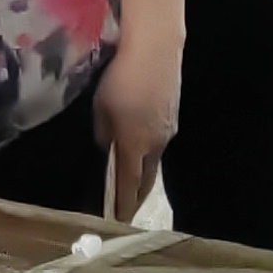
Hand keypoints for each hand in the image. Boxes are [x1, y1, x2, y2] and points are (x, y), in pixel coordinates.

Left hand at [93, 46, 178, 219]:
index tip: (117, 223)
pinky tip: (140, 148)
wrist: (156, 48)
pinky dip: (148, 153)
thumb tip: (107, 147)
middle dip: (135, 198)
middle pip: (146, 181)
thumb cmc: (121, 78)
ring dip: (142, 175)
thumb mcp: (100, 108)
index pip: (128, 188)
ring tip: (130, 184)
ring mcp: (168, 130)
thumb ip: (103, 133)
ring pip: (154, 161)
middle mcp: (156, 145)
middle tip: (125, 210)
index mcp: (135, 147)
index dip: (122, 207)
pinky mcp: (172, 115)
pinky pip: (159, 143)